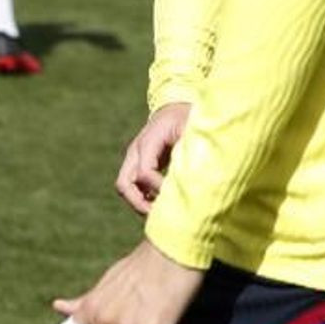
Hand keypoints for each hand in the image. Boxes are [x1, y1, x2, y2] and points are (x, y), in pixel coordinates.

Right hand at [115, 100, 190, 214]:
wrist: (176, 107)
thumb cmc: (188, 116)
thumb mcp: (193, 128)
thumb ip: (193, 148)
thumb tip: (200, 175)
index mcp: (149, 141)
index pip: (144, 172)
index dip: (158, 187)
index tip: (175, 194)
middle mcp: (136, 151)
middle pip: (124, 184)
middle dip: (138, 203)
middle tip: (158, 215)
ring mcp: (134, 158)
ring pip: (125, 187)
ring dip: (139, 203)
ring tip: (160, 213)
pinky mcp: (139, 164)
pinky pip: (133, 186)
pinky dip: (143, 198)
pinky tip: (162, 204)